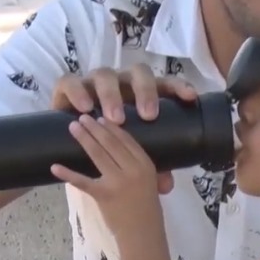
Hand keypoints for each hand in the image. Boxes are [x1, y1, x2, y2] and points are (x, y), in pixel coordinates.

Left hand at [50, 114, 162, 236]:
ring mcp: (118, 181)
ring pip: (98, 154)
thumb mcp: (151, 182)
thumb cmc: (147, 210)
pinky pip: (82, 181)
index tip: (100, 118)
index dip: (111, 127)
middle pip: (110, 142)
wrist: (143, 234)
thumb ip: (137, 166)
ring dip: (83, 138)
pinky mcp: (103, 195)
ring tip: (73, 127)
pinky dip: (67, 173)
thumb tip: (117, 151)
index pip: (126, 139)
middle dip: (94, 127)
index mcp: (146, 164)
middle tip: (82, 117)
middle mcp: (133, 169)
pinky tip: (55, 166)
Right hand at [51, 63, 196, 192]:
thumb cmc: (109, 141)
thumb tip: (166, 186)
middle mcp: (122, 82)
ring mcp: (95, 81)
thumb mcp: (129, 151)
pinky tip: (83, 107)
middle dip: (145, 93)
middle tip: (148, 116)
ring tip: (112, 119)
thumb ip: (148, 163)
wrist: (75, 130)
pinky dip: (77, 93)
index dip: (179, 87)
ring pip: (105, 75)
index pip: (166, 83)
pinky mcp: (69, 87)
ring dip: (112, 96)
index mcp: (142, 93)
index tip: (189, 97)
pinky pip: (71, 83)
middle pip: (138, 74)